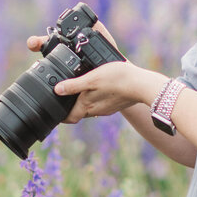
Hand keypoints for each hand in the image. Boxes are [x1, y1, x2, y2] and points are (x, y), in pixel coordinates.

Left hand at [24, 26, 145, 123]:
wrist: (141, 85)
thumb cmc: (117, 79)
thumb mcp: (92, 78)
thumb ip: (74, 85)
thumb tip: (57, 90)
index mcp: (87, 106)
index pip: (69, 118)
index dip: (61, 116)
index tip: (55, 110)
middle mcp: (95, 111)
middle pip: (79, 113)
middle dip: (72, 107)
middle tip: (66, 96)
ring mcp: (107, 109)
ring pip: (91, 109)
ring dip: (85, 102)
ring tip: (82, 89)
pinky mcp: (115, 105)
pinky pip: (102, 104)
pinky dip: (97, 99)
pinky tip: (100, 88)